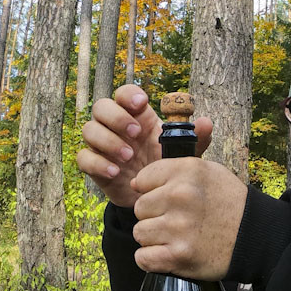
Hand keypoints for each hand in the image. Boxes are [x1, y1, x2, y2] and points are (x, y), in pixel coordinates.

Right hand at [76, 85, 212, 207]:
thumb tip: (206, 123)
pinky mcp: (95, 165)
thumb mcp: (185, 152)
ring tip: (129, 157)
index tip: (141, 104)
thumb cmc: (168, 166)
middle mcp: (116, 127)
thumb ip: (196, 138)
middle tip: (136, 133)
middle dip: (116, 117)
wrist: (156, 197)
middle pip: (101, 106)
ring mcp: (103, 145)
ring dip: (107, 141)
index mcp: (138, 116)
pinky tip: (116, 172)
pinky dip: (97, 163)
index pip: (124, 93)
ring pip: (89, 129)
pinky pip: (84, 157)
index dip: (128, 95)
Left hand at [131, 157, 246, 279]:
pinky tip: (170, 253)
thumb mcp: (209, 171)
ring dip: (154, 238)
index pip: (142, 180)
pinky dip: (153, 259)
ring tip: (177, 236)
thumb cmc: (229, 203)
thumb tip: (136, 182)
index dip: (152, 190)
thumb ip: (174, 169)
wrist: (255, 236)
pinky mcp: (178, 256)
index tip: (168, 198)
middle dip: (154, 215)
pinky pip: (143, 258)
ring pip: (139, 233)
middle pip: (139, 208)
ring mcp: (178, 228)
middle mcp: (180, 196)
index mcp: (187, 172)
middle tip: (178, 220)